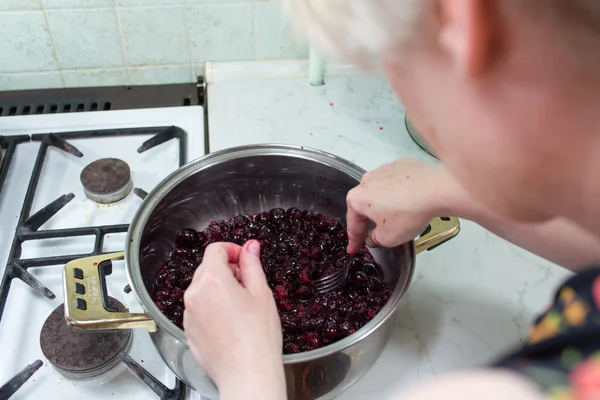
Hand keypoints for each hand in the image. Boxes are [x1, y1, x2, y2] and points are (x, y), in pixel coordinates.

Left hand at [183, 240, 285, 399]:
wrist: (246, 374)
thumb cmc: (257, 337)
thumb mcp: (261, 292)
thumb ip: (252, 264)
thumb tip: (250, 247)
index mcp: (212, 279)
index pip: (215, 249)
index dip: (232, 250)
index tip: (244, 258)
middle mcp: (194, 294)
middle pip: (207, 268)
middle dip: (227, 270)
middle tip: (249, 284)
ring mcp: (189, 314)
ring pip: (203, 290)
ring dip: (219, 290)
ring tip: (242, 307)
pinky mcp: (189, 331)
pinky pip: (199, 310)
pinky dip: (212, 309)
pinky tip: (231, 323)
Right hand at [346, 158, 463, 252]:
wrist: (436, 189)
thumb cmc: (409, 212)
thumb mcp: (388, 238)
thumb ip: (375, 239)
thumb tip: (374, 236)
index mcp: (358, 198)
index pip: (353, 223)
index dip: (354, 240)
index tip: (355, 247)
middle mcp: (368, 180)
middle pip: (366, 205)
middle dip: (371, 219)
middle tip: (380, 233)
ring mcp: (384, 170)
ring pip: (381, 192)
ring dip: (387, 204)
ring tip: (402, 216)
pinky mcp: (401, 165)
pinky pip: (397, 182)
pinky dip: (401, 192)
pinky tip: (411, 201)